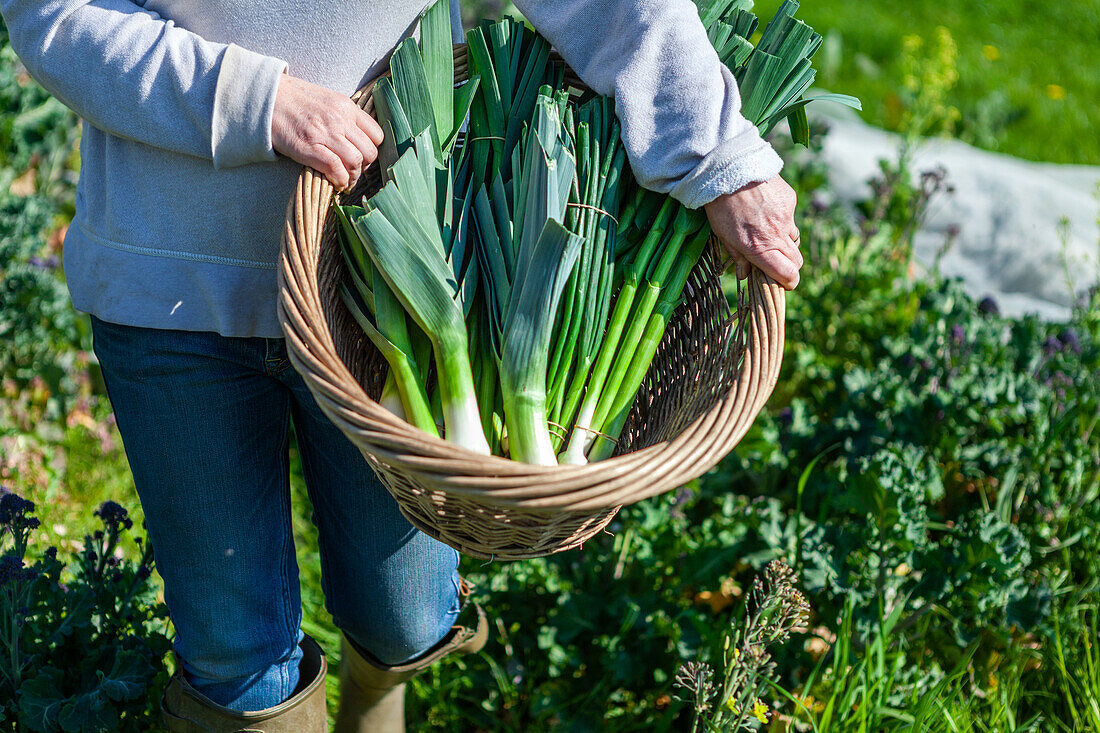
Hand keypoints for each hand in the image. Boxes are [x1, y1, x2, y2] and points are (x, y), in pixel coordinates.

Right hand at [271, 74, 383, 190]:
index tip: (362, 157)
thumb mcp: (326, 100)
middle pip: (369, 152)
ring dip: (353, 177)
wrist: (265, 98)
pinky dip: (339, 180)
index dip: (372, 150)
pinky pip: (336, 169)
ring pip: (356, 162)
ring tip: (344, 180)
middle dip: (364, 167)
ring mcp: (325, 133)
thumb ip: (344, 117)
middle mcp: (340, 119)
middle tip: (353, 172)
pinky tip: (335, 183)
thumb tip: (357, 140)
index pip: (377, 135)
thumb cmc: (294, 101)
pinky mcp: (308, 147)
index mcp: (347, 107)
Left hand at [703, 176, 802, 289]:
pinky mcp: (790, 199)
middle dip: (789, 266)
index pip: (788, 274)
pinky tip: (765, 209)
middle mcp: (778, 234)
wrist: (728, 169)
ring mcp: (787, 216)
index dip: (788, 282)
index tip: (782, 282)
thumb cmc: (720, 206)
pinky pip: (790, 216)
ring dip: (785, 242)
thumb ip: (738, 257)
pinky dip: (781, 218)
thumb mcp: (723, 236)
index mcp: (760, 248)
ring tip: (766, 232)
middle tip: (775, 263)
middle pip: (796, 260)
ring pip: (794, 238)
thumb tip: (745, 275)